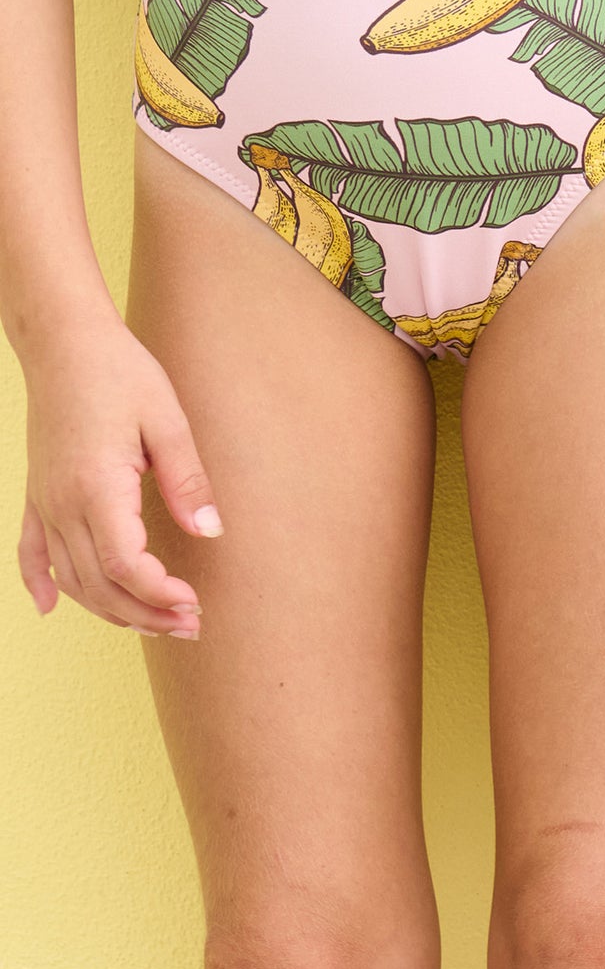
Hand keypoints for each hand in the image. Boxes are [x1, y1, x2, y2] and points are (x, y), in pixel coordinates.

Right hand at [17, 318, 219, 637]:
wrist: (65, 342)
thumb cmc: (121, 373)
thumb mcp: (167, 420)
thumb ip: (187, 481)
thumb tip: (210, 533)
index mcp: (97, 486)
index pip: (123, 564)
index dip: (158, 594)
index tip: (193, 603)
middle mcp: (62, 503)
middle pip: (98, 583)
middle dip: (144, 613)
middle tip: (189, 626)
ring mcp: (44, 502)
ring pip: (70, 578)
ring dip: (109, 608)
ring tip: (153, 623)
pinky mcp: (36, 495)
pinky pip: (30, 551)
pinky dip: (39, 583)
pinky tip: (48, 607)